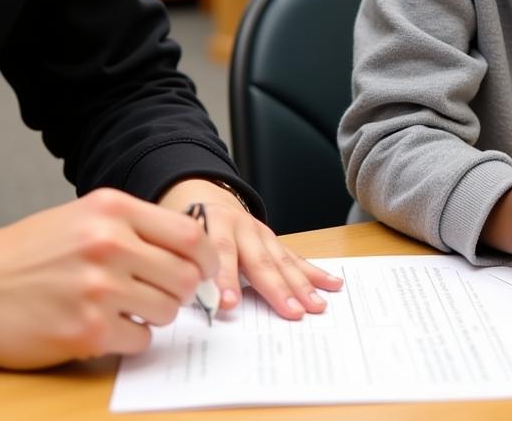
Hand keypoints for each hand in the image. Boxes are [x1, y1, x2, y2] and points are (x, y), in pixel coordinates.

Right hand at [0, 188, 217, 368]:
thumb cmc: (32, 252)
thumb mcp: (86, 215)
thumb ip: (137, 226)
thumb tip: (191, 250)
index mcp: (113, 210)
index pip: (189, 233)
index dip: (207, 256)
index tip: (207, 269)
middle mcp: (110, 244)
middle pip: (184, 274)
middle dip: (184, 289)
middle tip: (167, 293)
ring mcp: (99, 289)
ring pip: (167, 309)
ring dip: (156, 313)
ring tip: (128, 306)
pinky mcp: (86, 331)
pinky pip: (140, 338)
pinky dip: (132, 336)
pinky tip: (108, 325)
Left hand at [158, 178, 342, 320]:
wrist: (205, 198)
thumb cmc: (188, 231)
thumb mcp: (178, 240)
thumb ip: (187, 264)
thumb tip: (190, 299)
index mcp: (212, 222)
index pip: (220, 251)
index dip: (225, 278)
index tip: (229, 305)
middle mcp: (242, 226)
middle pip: (259, 259)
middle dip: (275, 288)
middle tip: (291, 312)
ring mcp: (262, 232)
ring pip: (283, 260)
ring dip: (302, 285)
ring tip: (316, 305)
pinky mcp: (275, 240)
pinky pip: (296, 257)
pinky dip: (314, 272)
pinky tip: (332, 283)